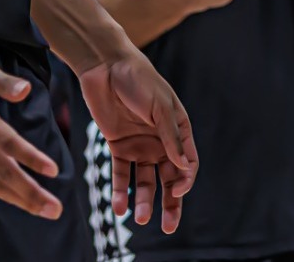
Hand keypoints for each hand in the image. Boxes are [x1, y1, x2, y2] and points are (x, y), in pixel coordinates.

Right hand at [0, 38, 64, 218]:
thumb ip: (3, 82)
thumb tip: (26, 90)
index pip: (7, 142)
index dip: (31, 158)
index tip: (53, 171)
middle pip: (2, 172)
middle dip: (30, 193)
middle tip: (55, 210)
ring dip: (18, 197)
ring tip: (42, 210)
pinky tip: (15, 197)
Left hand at [80, 51, 198, 232]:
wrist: (106, 66)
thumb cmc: (140, 80)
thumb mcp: (160, 107)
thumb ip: (171, 138)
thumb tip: (186, 168)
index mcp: (179, 130)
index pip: (187, 164)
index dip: (184, 181)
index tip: (177, 192)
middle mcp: (161, 142)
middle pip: (169, 179)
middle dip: (170, 204)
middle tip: (169, 227)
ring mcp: (139, 145)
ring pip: (144, 181)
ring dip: (143, 200)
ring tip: (138, 218)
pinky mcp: (117, 145)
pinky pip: (121, 173)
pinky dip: (120, 190)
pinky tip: (119, 207)